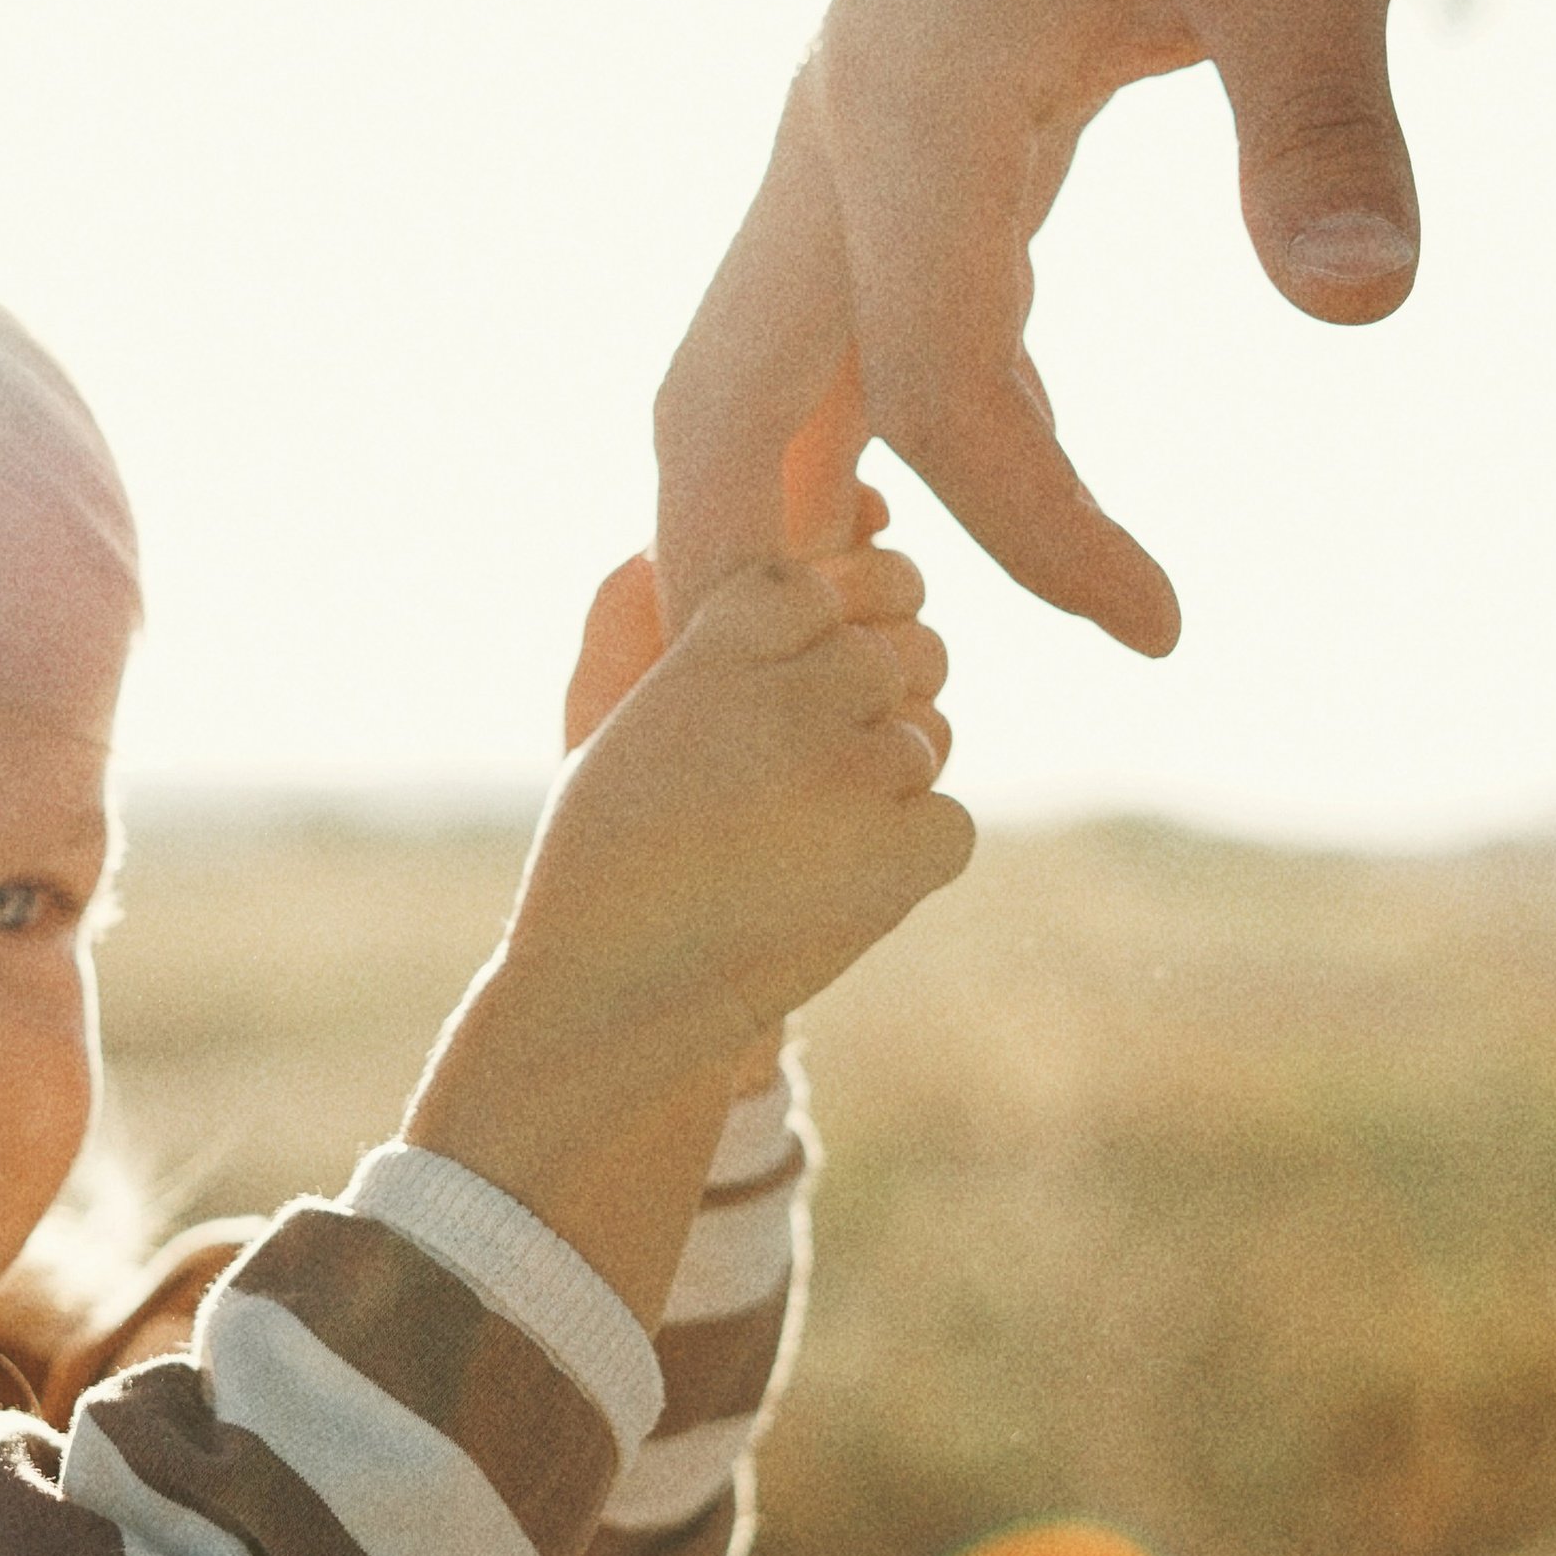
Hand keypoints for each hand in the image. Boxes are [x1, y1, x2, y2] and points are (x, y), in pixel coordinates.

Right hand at [531, 534, 961, 1039]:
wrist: (607, 994)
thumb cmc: (606, 853)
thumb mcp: (625, 715)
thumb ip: (714, 637)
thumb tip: (810, 561)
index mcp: (718, 642)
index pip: (820, 582)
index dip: (820, 625)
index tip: (793, 677)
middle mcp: (793, 692)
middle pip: (890, 652)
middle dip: (863, 705)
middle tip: (803, 775)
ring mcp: (852, 772)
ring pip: (925, 737)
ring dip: (881, 785)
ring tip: (798, 844)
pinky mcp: (900, 853)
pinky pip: (949, 818)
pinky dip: (911, 852)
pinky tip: (836, 882)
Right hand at [654, 0, 1425, 655]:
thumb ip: (1325, 126)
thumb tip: (1365, 315)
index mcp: (921, 99)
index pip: (936, 388)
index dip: (1034, 536)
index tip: (1164, 626)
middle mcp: (833, 131)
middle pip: (713, 414)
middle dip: (742, 596)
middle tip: (827, 751)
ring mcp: (830, 131)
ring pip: (730, 376)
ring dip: (760, 528)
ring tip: (856, 675)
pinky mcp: (869, 129)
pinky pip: (804, 328)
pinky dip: (831, 446)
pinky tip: (922, 518)